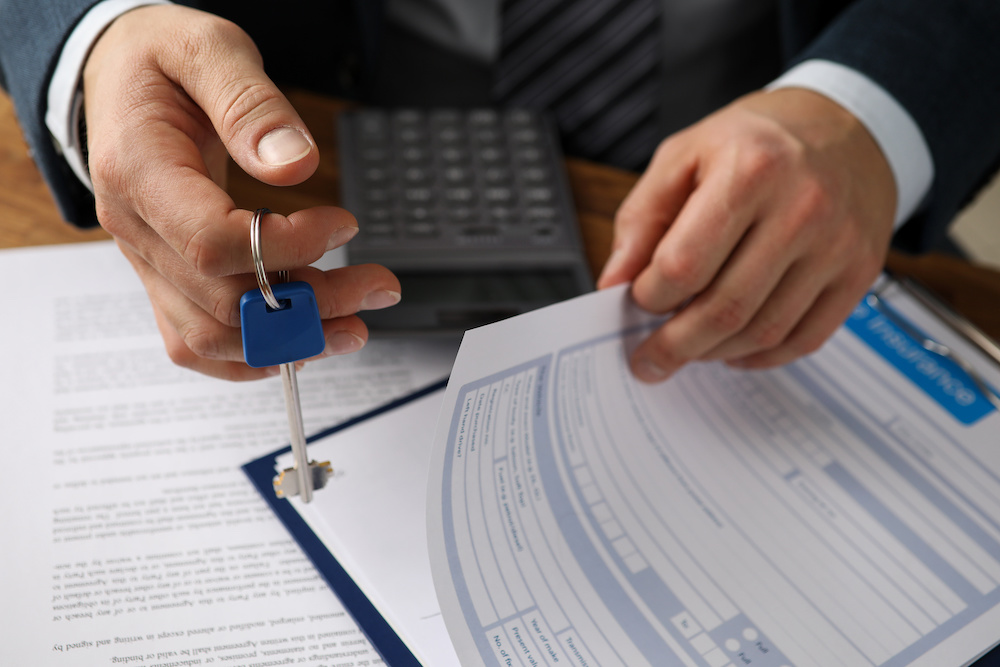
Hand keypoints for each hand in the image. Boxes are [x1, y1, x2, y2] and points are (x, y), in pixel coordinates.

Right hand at [82, 5, 399, 379]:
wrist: (118, 77)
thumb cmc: (159, 62)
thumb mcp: (207, 50)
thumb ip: (250, 105)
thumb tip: (294, 164)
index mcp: (138, 171)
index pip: (212, 242)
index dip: (286, 250)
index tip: (342, 225)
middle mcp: (135, 228)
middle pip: (222, 301)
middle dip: (311, 303)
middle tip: (376, 287)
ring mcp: (148, 259)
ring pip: (212, 334)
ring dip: (290, 339)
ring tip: (355, 323)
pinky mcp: (165, 275)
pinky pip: (195, 339)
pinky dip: (251, 356)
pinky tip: (301, 344)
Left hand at [598, 88, 896, 381]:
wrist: (847, 127)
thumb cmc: (755, 141)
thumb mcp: (683, 156)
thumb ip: (641, 219)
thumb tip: (614, 282)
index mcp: (750, 170)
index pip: (685, 264)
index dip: (650, 296)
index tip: (637, 302)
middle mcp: (802, 208)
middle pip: (725, 308)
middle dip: (675, 345)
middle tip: (648, 359)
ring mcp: (838, 245)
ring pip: (763, 332)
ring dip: (714, 353)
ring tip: (688, 348)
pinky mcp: (859, 272)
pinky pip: (805, 339)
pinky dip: (760, 357)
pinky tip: (732, 349)